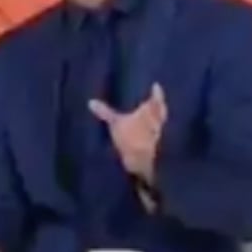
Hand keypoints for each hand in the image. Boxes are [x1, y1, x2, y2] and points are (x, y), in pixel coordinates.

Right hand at [89, 83, 166, 210]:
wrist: (147, 165)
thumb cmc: (133, 139)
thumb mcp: (115, 124)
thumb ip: (105, 112)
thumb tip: (91, 101)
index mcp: (153, 111)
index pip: (157, 98)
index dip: (156, 92)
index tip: (156, 85)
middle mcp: (160, 121)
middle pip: (161, 110)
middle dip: (158, 105)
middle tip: (154, 100)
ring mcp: (161, 135)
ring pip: (160, 123)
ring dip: (156, 119)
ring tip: (149, 116)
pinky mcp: (160, 147)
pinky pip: (157, 135)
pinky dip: (153, 133)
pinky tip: (147, 134)